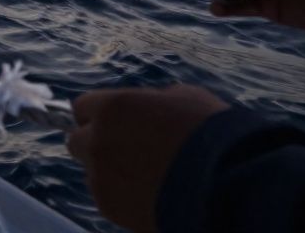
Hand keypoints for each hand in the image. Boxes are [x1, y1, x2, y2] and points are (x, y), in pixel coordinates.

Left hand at [67, 85, 228, 232]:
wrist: (227, 187)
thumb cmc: (213, 135)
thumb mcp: (184, 98)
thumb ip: (151, 101)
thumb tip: (146, 106)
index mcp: (112, 108)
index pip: (81, 107)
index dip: (98, 116)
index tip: (113, 123)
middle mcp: (98, 140)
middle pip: (77, 141)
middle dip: (96, 144)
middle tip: (126, 151)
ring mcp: (100, 175)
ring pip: (92, 170)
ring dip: (109, 171)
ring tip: (147, 176)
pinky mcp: (108, 206)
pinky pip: (105, 195)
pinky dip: (121, 195)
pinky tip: (151, 194)